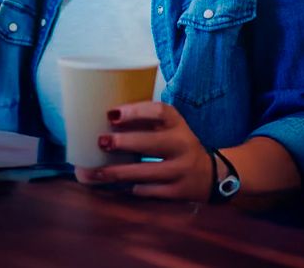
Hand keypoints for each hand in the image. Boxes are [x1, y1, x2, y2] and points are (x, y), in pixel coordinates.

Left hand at [74, 101, 212, 201]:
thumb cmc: (177, 143)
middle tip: (101, 142)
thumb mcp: (170, 127)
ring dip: (118, 172)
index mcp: (177, 123)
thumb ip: (146, 122)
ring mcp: (181, 170)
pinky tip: (115, 187)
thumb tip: (107, 119)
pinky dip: (131, 188)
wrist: (209, 174)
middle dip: (123, 143)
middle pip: (151, 143)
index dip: (135, 112)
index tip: (111, 114)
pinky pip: (150, 191)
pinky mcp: (178, 192)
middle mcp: (182, 145)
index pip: (159, 111)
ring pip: (146, 172)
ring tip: (94, 172)